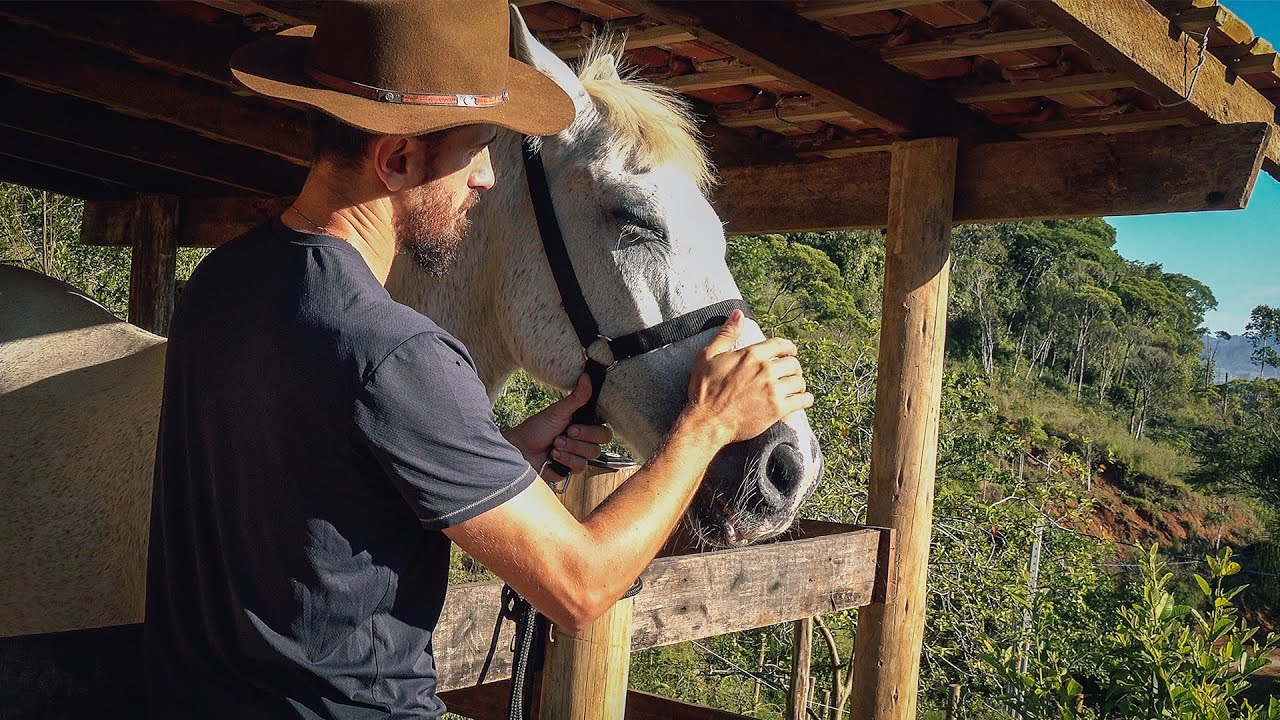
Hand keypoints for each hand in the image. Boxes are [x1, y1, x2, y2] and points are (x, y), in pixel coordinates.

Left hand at [503, 374, 613, 474]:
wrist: (520, 449)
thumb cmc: (537, 428)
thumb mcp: (559, 411)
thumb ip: (577, 397)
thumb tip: (587, 376)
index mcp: (584, 426)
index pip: (604, 432)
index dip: (592, 432)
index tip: (573, 427)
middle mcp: (583, 442)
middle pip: (599, 446)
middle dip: (578, 441)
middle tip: (563, 435)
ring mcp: (578, 456)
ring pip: (590, 457)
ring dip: (569, 450)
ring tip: (554, 445)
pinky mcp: (570, 469)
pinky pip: (579, 468)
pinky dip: (565, 460)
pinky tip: (553, 456)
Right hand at [684, 310, 813, 445]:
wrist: (707, 421)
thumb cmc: (704, 389)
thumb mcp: (708, 356)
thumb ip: (726, 334)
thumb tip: (738, 313)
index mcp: (751, 355)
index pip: (780, 344)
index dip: (788, 347)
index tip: (791, 351)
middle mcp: (765, 370)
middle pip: (793, 363)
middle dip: (794, 366)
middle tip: (791, 372)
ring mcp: (772, 390)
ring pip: (799, 381)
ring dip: (799, 383)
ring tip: (795, 386)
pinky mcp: (777, 410)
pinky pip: (802, 400)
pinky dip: (805, 399)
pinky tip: (803, 399)